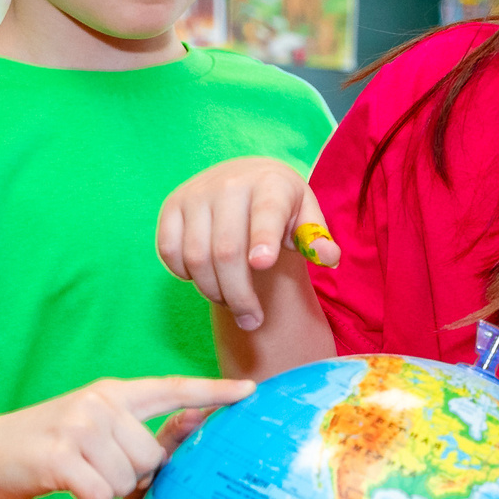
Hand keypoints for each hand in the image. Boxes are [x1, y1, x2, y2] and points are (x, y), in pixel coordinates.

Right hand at [0, 377, 249, 498]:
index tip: (250, 391)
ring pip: (130, 480)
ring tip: (81, 485)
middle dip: (134, 481)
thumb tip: (168, 456)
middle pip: (154, 457)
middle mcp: (100, 403)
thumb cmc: (40, 446)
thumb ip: (124, 429)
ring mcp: (80, 426)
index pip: (172, 388)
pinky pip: (101, 496)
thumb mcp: (85, 424)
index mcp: (111, 392)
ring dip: (108, 495)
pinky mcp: (61, 456)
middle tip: (102, 479)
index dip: (212, 391)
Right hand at [157, 157, 337, 331]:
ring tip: (232, 301)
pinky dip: (186, 275)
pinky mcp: (172, 206)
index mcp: (270, 184)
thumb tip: (328, 258)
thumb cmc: (280, 206)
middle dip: (239, 295)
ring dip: (214, 292)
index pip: (266, 213)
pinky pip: (169, 252)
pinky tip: (207, 277)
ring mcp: (195, 194)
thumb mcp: (306, 216)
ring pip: (196, 258)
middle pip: (227, 251)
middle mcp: (229, 184)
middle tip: (252, 321)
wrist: (244, 177)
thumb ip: (317, 239)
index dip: (263, 238)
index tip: (263, 264)